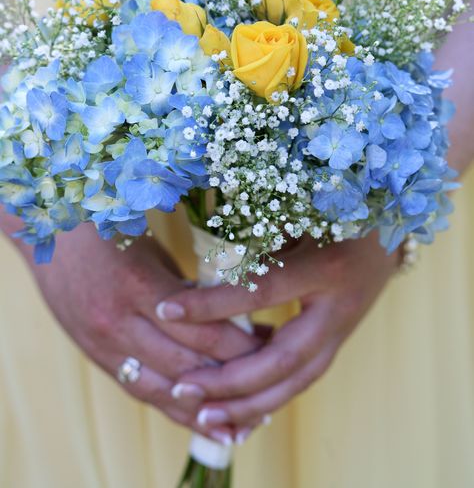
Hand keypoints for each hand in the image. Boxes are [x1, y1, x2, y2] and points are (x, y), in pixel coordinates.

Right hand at [4, 214, 261, 443]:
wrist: (50, 234)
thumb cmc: (111, 228)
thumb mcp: (153, 248)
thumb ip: (185, 287)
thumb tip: (228, 318)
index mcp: (138, 284)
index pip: (198, 328)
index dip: (238, 343)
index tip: (272, 342)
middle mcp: (118, 322)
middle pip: (184, 363)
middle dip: (231, 376)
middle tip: (270, 377)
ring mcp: (103, 344)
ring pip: (160, 389)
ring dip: (204, 407)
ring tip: (244, 416)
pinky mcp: (96, 356)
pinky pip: (138, 390)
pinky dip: (172, 408)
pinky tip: (201, 417)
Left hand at [158, 233, 400, 432]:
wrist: (391, 227)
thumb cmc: (339, 210)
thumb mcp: (302, 213)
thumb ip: (261, 240)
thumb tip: (204, 265)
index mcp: (327, 266)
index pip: (260, 291)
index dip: (212, 305)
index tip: (166, 311)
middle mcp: (338, 307)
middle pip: (283, 360)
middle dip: (232, 382)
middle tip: (184, 390)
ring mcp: (343, 330)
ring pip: (297, 382)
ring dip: (250, 404)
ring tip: (205, 415)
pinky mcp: (339, 341)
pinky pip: (304, 378)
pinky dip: (271, 396)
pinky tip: (237, 406)